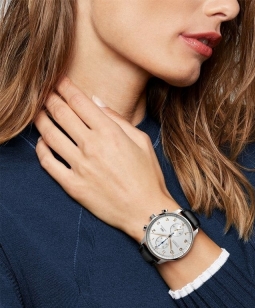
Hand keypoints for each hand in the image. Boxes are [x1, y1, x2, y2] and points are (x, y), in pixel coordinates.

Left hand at [34, 76, 179, 241]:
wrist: (146, 211)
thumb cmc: (148, 177)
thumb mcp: (142, 141)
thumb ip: (118, 119)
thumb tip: (96, 101)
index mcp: (110, 133)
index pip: (79, 101)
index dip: (65, 86)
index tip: (58, 80)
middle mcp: (91, 146)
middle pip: (60, 113)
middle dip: (49, 98)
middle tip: (44, 92)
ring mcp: (79, 167)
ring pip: (49, 135)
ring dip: (41, 119)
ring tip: (38, 113)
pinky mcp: (72, 185)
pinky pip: (47, 162)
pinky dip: (41, 149)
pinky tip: (42, 143)